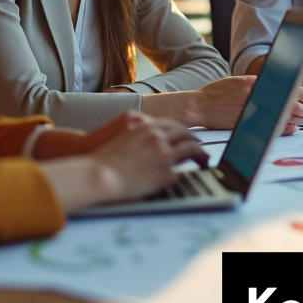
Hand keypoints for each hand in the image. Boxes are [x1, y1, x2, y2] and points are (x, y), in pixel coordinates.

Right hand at [40, 111, 207, 210]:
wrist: (98, 174)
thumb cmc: (104, 157)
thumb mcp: (124, 134)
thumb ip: (143, 132)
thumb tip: (157, 136)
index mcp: (147, 125)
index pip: (173, 124)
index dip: (182, 131)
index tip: (188, 136)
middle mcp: (158, 136)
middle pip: (186, 134)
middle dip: (195, 140)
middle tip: (200, 146)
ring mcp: (164, 153)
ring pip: (192, 150)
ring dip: (201, 155)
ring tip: (204, 161)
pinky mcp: (166, 172)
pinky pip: (180, 171)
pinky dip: (182, 173)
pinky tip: (184, 177)